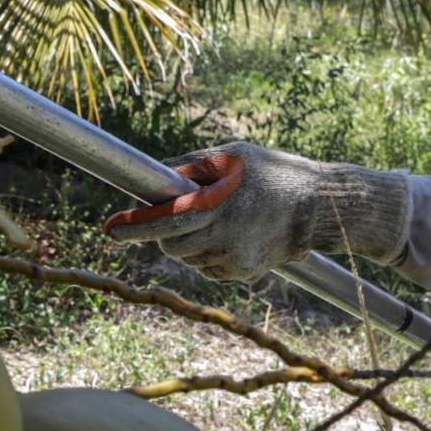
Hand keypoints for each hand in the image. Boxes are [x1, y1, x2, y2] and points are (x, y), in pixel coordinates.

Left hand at [105, 141, 407, 283]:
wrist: (321, 209)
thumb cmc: (274, 174)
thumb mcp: (232, 157)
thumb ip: (192, 166)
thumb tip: (156, 175)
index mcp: (219, 203)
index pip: (167, 218)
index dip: (135, 225)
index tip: (109, 229)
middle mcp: (225, 235)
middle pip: (172, 245)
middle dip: (162, 235)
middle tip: (166, 221)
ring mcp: (234, 259)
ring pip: (189, 258)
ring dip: (189, 244)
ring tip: (217, 221)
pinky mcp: (244, 274)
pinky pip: (209, 269)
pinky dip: (210, 255)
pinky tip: (235, 237)